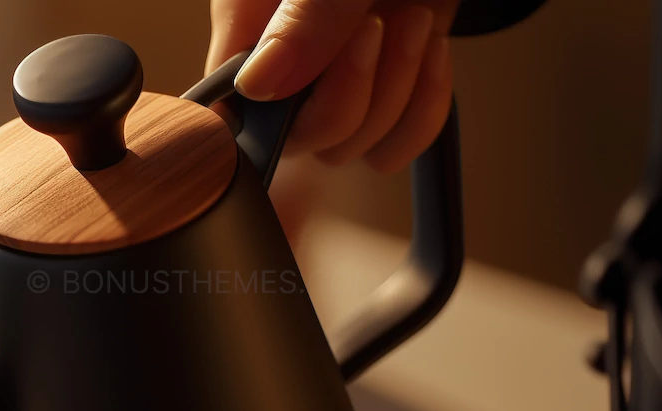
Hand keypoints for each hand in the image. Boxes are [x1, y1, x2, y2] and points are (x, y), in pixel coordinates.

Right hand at [207, 0, 458, 170]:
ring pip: (352, 145)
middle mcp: (290, 56)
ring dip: (396, 92)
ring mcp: (342, 71)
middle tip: (375, 27)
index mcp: (250, 20)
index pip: (231, 107)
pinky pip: (397, 140)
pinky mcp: (392, 79)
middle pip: (300, 138)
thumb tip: (256, 86)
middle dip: (350, 96)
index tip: (305, 88)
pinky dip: (423, 107)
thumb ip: (304, 15)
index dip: (262, 120)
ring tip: (412, 23)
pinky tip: (430, 53)